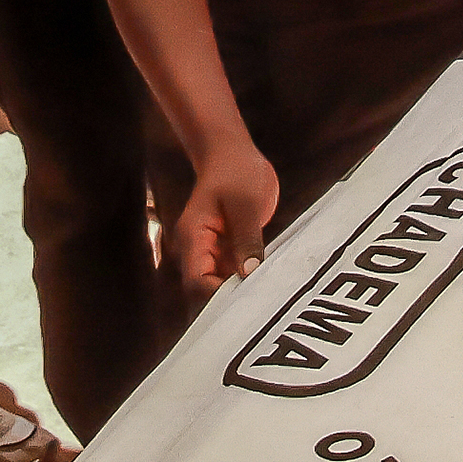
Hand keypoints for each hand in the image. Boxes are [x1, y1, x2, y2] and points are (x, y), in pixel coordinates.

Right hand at [170, 136, 279, 297]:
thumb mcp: (245, 202)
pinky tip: (269, 286)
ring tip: (269, 300)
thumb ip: (246, 237)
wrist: (232, 154)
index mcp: (193, 237)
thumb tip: (248, 272)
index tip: (247, 302)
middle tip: (262, 307)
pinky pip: (235, 275)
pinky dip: (249, 282)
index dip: (217, 297)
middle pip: (205, 290)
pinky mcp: (227, 251)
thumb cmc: (235, 170)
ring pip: (221, 286)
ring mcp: (212, 251)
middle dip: (230, 301)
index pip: (196, 281)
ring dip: (242, 293)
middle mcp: (198, 249)